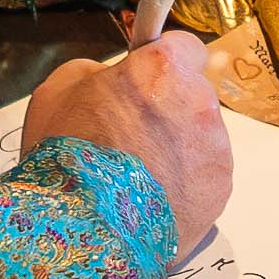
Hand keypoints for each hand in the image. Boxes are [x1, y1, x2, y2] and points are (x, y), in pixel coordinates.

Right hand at [26, 34, 234, 247]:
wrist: (82, 230)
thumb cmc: (66, 155)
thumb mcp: (59, 91)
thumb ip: (96, 73)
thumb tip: (113, 80)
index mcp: (164, 70)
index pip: (184, 47)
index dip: (163, 64)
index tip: (148, 80)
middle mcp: (200, 104)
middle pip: (192, 97)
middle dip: (168, 111)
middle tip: (129, 138)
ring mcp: (215, 151)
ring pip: (199, 139)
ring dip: (177, 150)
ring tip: (136, 178)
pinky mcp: (219, 192)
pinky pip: (203, 177)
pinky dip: (183, 185)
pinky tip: (149, 200)